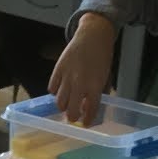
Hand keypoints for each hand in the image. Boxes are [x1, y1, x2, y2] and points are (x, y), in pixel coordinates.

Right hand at [48, 12, 115, 126]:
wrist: (93, 35)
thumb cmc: (102, 56)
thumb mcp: (106, 76)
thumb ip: (98, 93)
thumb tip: (89, 107)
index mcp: (95, 86)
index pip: (90, 111)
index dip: (88, 120)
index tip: (86, 123)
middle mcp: (80, 84)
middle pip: (71, 111)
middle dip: (72, 117)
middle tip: (74, 117)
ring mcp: (67, 77)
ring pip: (59, 102)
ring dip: (63, 106)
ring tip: (67, 103)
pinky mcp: (58, 69)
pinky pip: (52, 88)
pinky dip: (55, 92)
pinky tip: (61, 89)